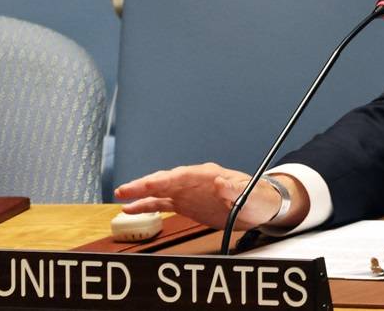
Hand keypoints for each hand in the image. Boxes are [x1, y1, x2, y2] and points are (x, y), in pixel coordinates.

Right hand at [114, 163, 307, 230]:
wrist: (262, 207)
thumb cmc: (259, 198)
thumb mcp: (252, 195)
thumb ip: (236, 189)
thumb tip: (221, 182)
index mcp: (209, 175)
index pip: (180, 175)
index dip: (162, 179)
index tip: (147, 184)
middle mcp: (196, 181)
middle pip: (165, 180)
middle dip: (144, 185)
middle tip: (124, 190)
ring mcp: (189, 192)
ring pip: (160, 190)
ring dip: (141, 194)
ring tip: (122, 199)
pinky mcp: (188, 204)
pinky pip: (163, 203)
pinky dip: (147, 205)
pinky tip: (133, 209)